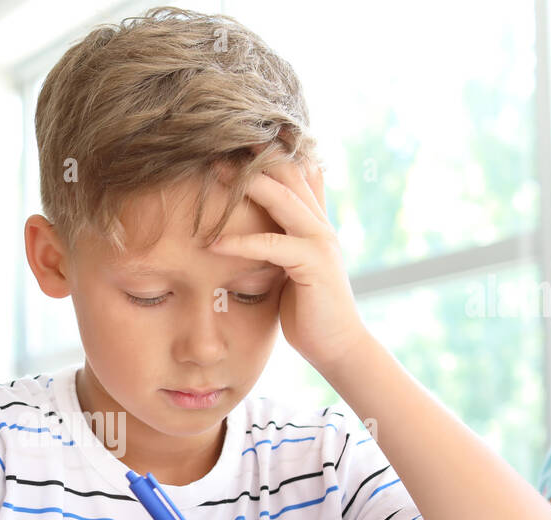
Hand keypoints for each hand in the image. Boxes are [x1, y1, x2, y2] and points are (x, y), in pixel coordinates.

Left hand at [211, 155, 369, 372]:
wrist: (336, 345)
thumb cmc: (309, 311)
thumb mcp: (293, 269)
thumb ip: (281, 245)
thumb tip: (256, 232)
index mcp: (315, 224)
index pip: (295, 176)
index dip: (269, 155)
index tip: (236, 142)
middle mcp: (321, 226)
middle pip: (288, 177)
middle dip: (253, 160)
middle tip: (216, 148)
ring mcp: (320, 242)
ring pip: (282, 200)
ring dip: (247, 185)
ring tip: (215, 175)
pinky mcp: (313, 264)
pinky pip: (271, 245)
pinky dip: (241, 242)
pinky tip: (214, 242)